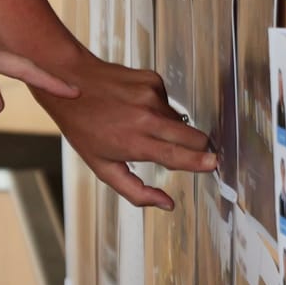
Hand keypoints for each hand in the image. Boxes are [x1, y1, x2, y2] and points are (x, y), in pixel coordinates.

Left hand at [38, 47, 215, 210]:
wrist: (70, 81)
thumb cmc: (83, 126)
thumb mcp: (102, 167)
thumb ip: (136, 191)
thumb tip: (167, 204)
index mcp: (134, 141)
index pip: (178, 155)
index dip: (200, 162)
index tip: (215, 164)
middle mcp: (146, 116)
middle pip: (194, 136)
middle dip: (197, 148)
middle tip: (188, 153)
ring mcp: (150, 94)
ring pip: (181, 121)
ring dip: (170, 129)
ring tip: (140, 126)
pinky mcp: (153, 79)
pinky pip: (168, 102)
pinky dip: (159, 109)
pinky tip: (136, 107)